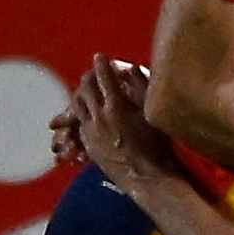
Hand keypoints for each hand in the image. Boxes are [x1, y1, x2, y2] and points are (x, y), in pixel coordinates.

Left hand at [68, 56, 174, 185]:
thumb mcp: (152, 113)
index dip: (102, 65)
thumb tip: (130, 68)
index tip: (101, 57)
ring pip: (76, 105)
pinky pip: (79, 124)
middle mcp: (99, 117)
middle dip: (89, 77)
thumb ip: (141, 88)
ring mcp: (91, 132)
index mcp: (116, 107)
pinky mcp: (89, 145)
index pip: (104, 77)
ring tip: (87, 90)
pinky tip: (89, 113)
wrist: (147, 178)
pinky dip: (82, 115)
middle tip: (94, 72)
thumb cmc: (157, 145)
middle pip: (85, 88)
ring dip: (81, 94)